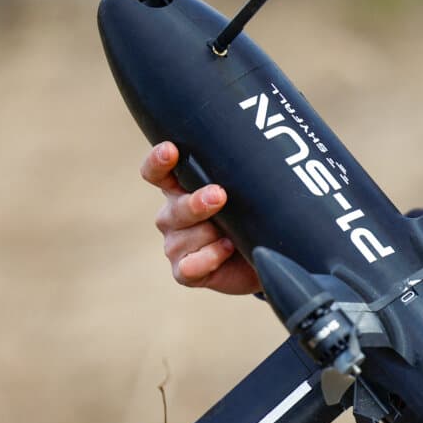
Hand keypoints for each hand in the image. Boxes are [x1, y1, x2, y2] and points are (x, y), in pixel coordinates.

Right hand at [140, 141, 262, 294]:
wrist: (264, 257)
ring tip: (234, 234)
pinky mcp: (185, 272)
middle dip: (196, 203)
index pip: (157, 172)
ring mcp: (175, 245)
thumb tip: (248, 163)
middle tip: (219, 195)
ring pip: (184, 238)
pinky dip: (209, 257)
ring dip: (211, 234)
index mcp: (180, 188)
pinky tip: (226, 249)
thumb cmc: (250, 217)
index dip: (158, 162)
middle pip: (175, 208)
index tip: (170, 150)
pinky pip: (189, 266)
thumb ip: (237, 178)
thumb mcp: (245, 193)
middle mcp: (173, 215)